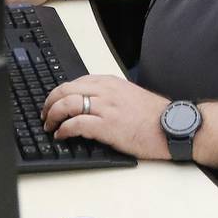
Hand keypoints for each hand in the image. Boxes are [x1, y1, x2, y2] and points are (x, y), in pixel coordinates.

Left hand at [41, 75, 172, 160]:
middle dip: (49, 102)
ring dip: (52, 116)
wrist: (172, 127)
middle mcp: (106, 91)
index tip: (53, 103)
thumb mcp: (129, 96)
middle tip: (45, 115)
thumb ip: (110, 96)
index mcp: (110, 82)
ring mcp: (106, 108)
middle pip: (66, 90)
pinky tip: (61, 135)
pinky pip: (76, 124)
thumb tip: (90, 104)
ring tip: (49, 126)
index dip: (59, 93)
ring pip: (67, 104)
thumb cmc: (154, 116)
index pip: (75, 82)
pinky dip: (64, 129)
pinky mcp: (107, 126)